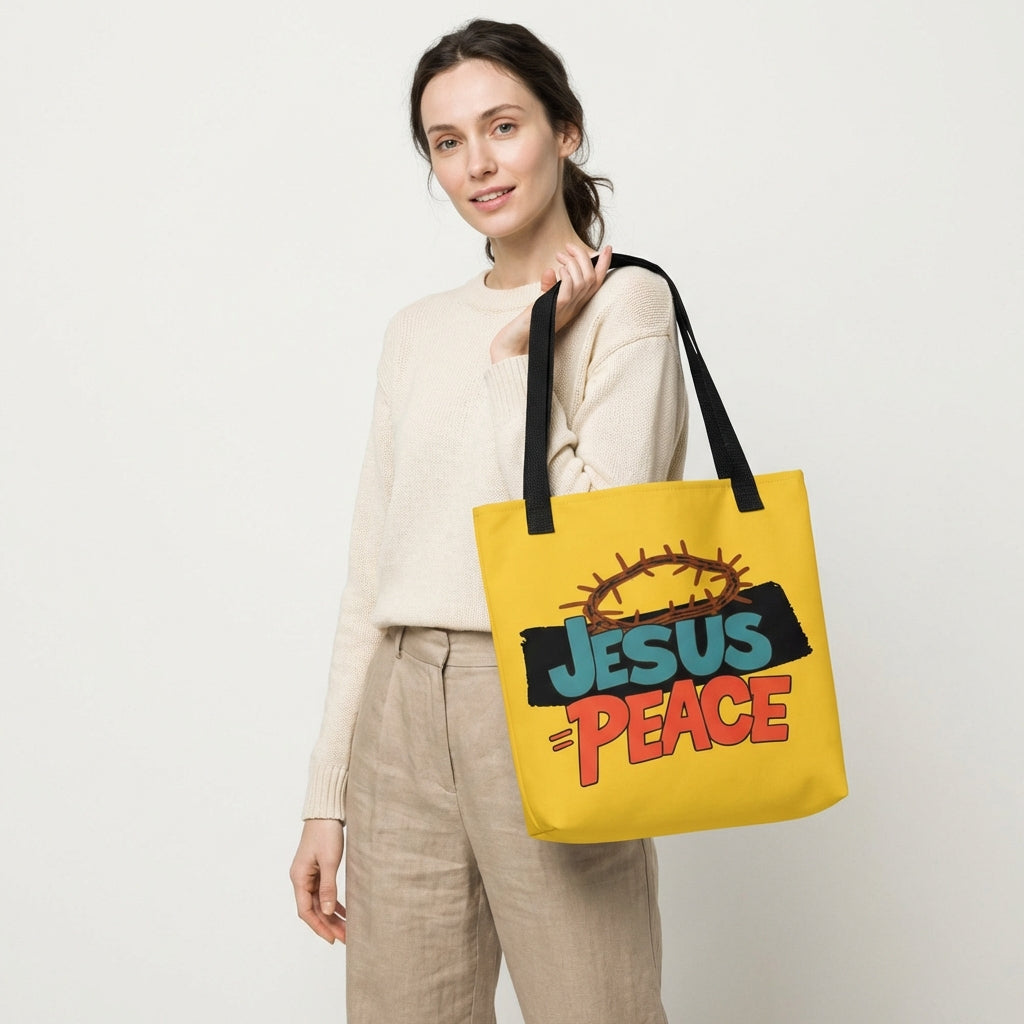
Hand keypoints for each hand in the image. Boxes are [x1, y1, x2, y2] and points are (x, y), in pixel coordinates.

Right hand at [290, 818, 346, 943]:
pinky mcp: (317, 870)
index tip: (332, 939)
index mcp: (299, 878)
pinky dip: (333, 903)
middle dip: (328, 924)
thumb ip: (328, 887)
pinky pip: (323, 892)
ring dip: (332, 915)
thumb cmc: (326, 833)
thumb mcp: (329, 861)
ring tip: (347, 929)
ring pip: (320, 902)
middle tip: (345, 938)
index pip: (306, 911)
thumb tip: (328, 912)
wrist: (326, 812)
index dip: (319, 927)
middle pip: (313, 909)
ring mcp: (309, 875)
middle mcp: (301, 879)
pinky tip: (344, 911)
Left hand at [489, 243, 612, 362]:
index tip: (607, 248)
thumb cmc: (527, 326)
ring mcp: (565, 309)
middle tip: (568, 247)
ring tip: (559, 255)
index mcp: (574, 306)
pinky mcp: (553, 309)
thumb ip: (549, 287)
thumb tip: (550, 270)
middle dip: (584, 257)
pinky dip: (565, 274)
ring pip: (582, 280)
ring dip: (572, 262)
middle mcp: (573, 308)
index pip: (595, 284)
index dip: (604, 265)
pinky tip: (557, 268)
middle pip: (591, 278)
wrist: (514, 345)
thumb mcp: (543, 303)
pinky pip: (568, 290)